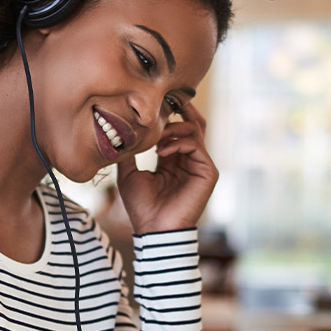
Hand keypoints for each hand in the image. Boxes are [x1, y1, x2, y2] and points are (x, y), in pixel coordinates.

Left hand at [115, 102, 218, 233]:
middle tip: (164, 101)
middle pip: (194, 123)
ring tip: (155, 138)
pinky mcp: (208, 172)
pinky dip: (178, 143)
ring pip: (195, 130)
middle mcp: (190, 159)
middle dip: (180, 109)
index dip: (170, 114)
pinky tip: (161, 152)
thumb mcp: (128, 173)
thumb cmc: (142, 206)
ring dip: (173, 128)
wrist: (153, 229)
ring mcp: (201, 165)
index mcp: (174, 159)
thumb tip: (122, 130)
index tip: (155, 103)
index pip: (178, 128)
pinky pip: (196, 145)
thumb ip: (130, 151)